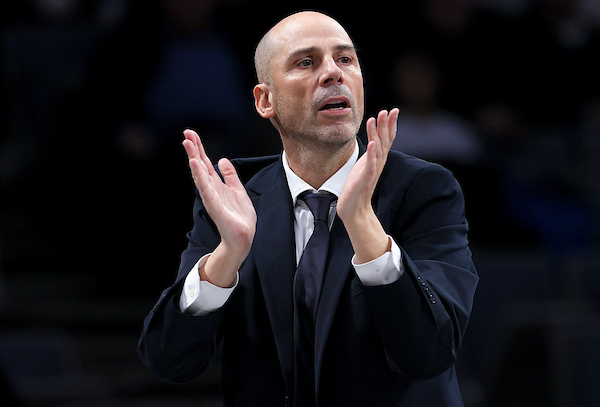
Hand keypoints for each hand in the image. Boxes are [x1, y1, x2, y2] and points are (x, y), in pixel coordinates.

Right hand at [183, 129, 255, 285]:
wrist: (243, 236)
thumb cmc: (240, 216)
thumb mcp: (238, 190)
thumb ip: (230, 176)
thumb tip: (223, 160)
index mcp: (216, 184)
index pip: (206, 163)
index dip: (199, 148)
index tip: (191, 134)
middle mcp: (211, 189)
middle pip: (200, 165)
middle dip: (194, 149)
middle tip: (186, 133)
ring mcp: (211, 197)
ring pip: (200, 175)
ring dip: (193, 159)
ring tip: (187, 144)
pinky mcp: (214, 206)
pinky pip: (205, 189)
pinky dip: (200, 176)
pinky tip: (195, 165)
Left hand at [337, 108, 398, 263]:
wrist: (354, 208)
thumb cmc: (357, 185)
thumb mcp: (365, 164)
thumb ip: (371, 153)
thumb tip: (373, 139)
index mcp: (378, 158)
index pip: (386, 138)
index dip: (390, 125)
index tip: (393, 110)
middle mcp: (378, 162)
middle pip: (385, 140)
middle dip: (386, 125)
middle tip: (389, 110)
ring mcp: (373, 170)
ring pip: (377, 148)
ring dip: (377, 133)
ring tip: (377, 118)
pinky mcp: (365, 178)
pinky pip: (370, 164)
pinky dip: (372, 154)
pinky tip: (372, 143)